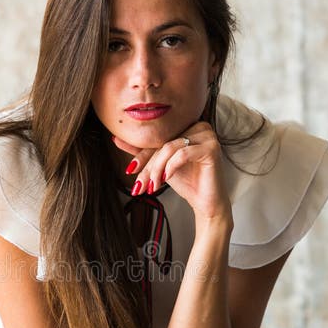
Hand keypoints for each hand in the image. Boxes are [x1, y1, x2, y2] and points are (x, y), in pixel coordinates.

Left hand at [112, 122, 231, 221]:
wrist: (205, 202)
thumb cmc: (186, 181)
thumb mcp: (159, 165)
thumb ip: (141, 151)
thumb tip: (115, 138)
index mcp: (187, 125)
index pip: (158, 138)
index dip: (142, 156)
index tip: (129, 170)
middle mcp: (198, 126)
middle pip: (163, 143)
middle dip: (148, 167)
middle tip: (139, 186)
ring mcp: (207, 135)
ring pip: (170, 148)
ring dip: (157, 169)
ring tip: (153, 186)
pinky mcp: (212, 147)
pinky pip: (182, 153)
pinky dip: (171, 167)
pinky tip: (166, 179)